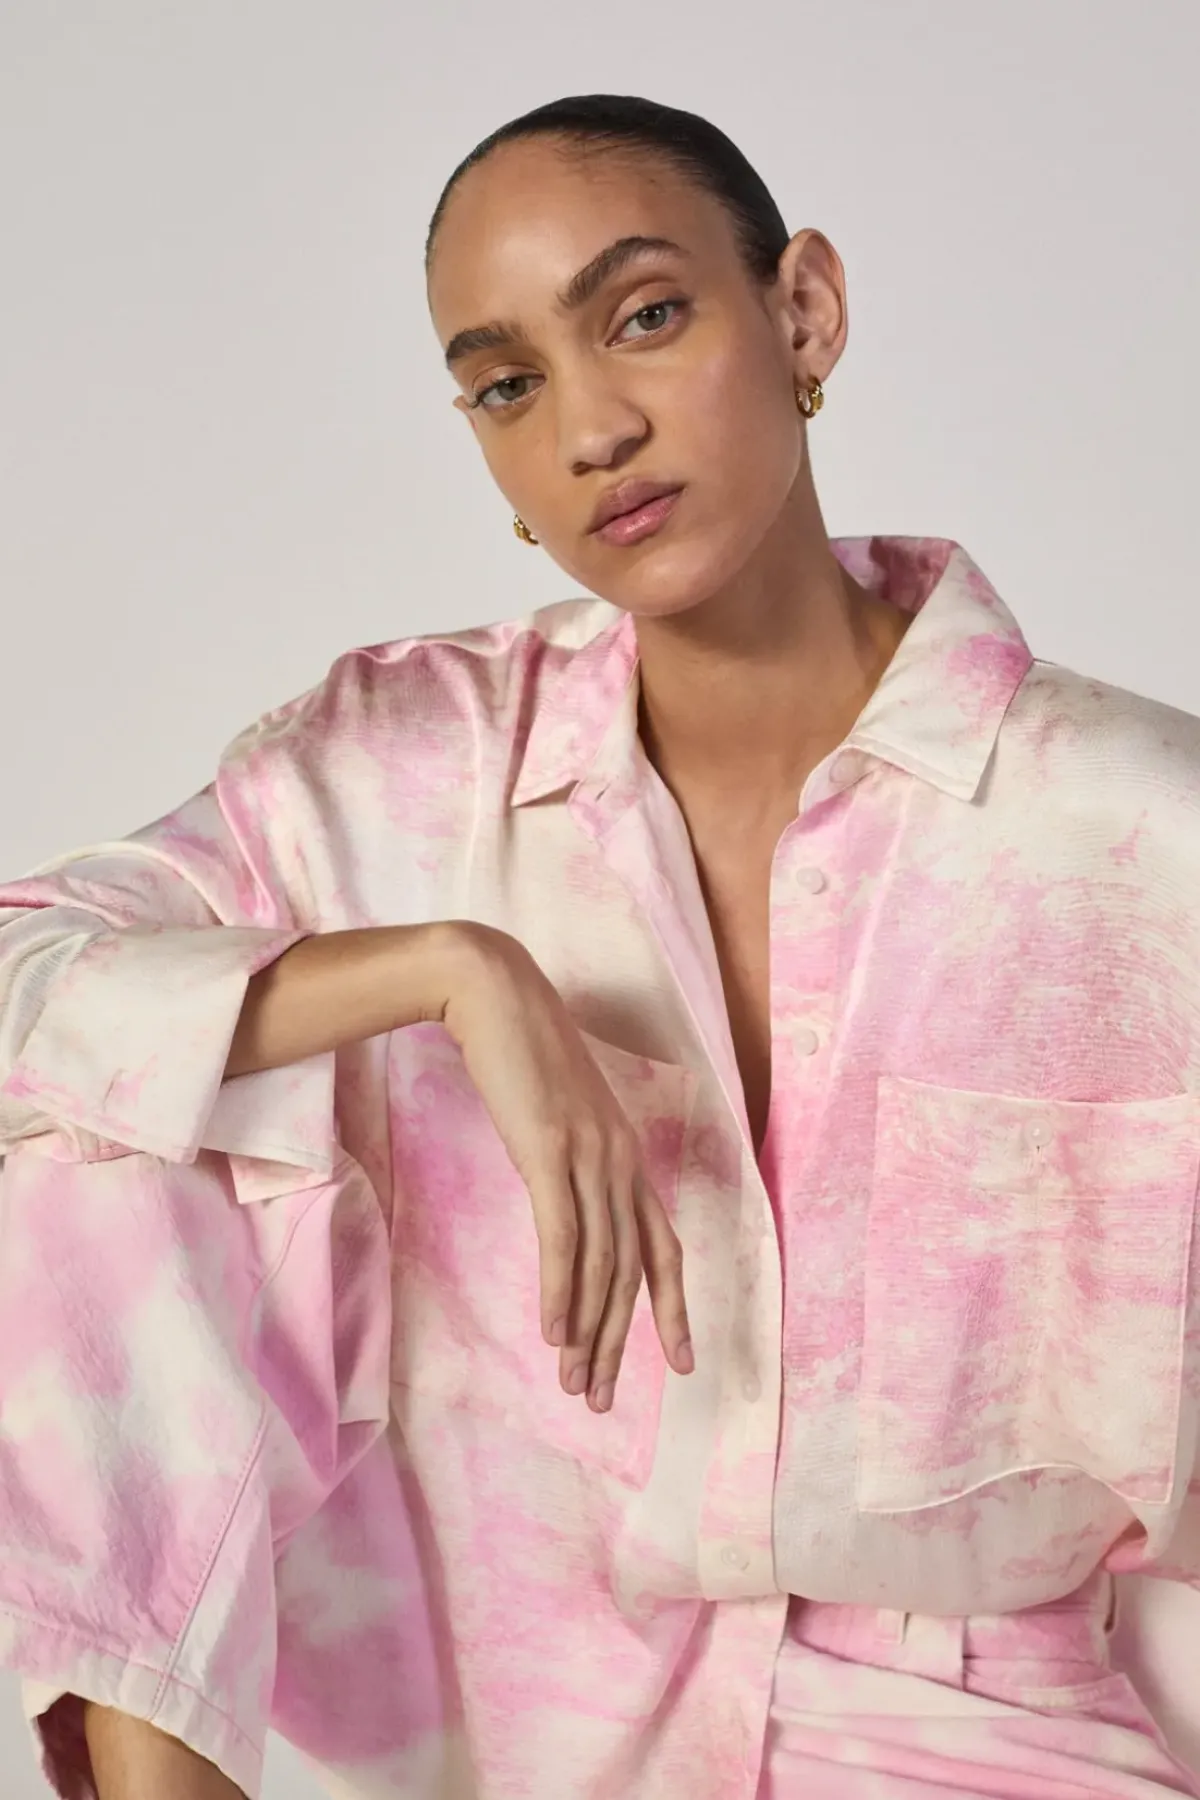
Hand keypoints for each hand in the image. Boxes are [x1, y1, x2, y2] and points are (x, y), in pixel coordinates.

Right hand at [440, 925, 692, 1410]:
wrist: (493, 991)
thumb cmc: (519, 1049)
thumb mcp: (556, 1112)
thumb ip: (568, 1156)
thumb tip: (564, 1195)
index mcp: (626, 1154)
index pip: (662, 1246)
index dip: (674, 1307)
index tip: (681, 1363)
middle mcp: (620, 1160)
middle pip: (632, 1270)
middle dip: (620, 1342)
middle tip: (598, 1398)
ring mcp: (590, 1155)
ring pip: (602, 1264)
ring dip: (587, 1332)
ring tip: (573, 1383)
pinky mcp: (550, 1152)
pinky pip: (563, 1236)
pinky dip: (561, 1290)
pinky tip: (553, 1332)